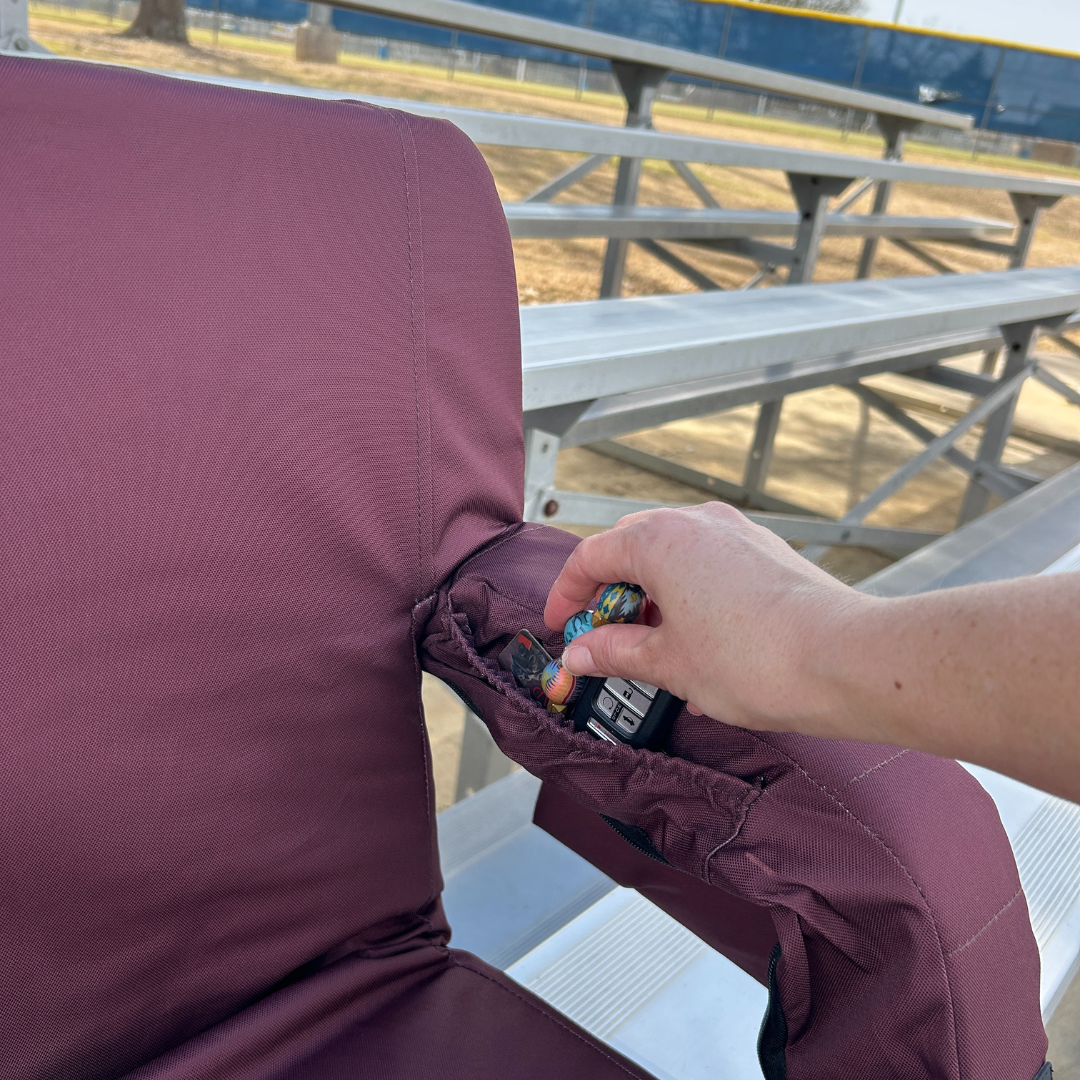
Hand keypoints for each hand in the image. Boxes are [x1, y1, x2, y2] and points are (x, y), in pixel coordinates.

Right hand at [544, 503, 874, 736]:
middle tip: (602, 637)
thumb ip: (614, 652)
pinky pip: (708, 563)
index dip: (567, 595)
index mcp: (660, 540)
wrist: (844, 661)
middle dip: (609, 592)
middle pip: (629, 547)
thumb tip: (581, 652)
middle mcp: (697, 522)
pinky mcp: (766, 552)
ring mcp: (736, 533)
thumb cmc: (757, 659)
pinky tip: (696, 639)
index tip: (563, 627)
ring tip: (652, 646)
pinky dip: (687, 593)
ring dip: (650, 594)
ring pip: (672, 554)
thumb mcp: (667, 663)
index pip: (591, 557)